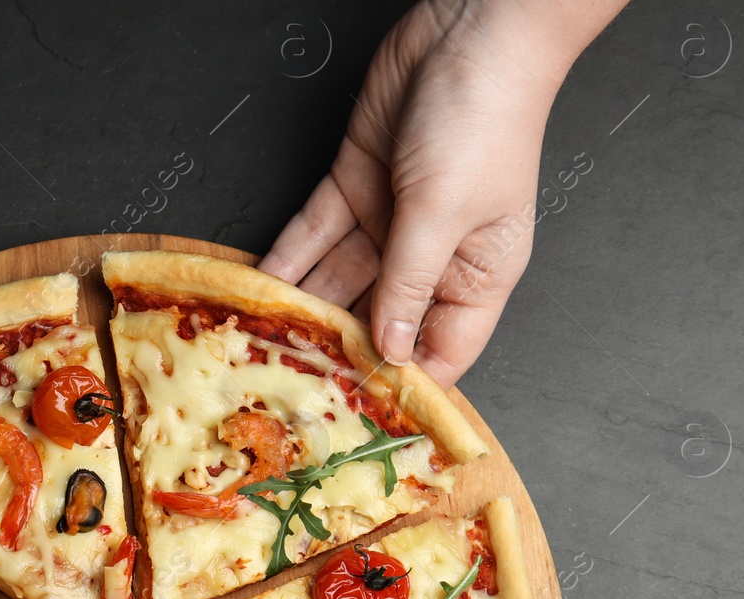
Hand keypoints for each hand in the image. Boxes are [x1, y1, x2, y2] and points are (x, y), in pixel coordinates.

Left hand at [261, 0, 623, 386]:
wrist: (472, 29)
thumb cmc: (486, 118)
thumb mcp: (444, 214)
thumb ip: (409, 283)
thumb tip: (391, 349)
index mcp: (478, 273)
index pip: (440, 350)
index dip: (404, 382)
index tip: (364, 413)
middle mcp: (432, 256)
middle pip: (380, 320)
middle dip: (340, 351)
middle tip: (294, 385)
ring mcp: (391, 221)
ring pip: (339, 279)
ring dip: (303, 308)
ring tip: (263, 342)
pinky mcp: (356, 184)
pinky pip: (315, 233)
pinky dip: (287, 257)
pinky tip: (257, 288)